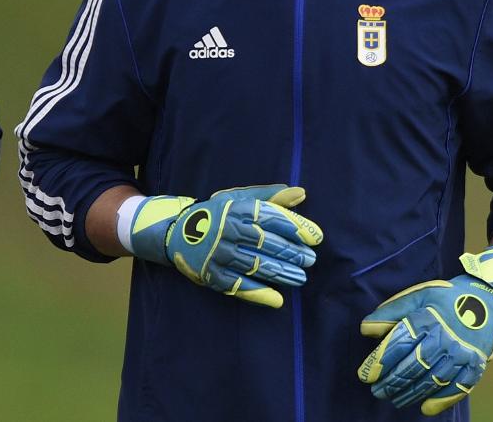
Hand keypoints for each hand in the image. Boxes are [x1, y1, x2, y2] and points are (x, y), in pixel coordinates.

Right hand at [127, 184, 322, 307]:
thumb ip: (270, 197)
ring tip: (300, 277)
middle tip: (310, 260)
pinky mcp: (212, 274)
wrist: (176, 233)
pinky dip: (259, 293)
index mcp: (236, 209)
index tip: (316, 238)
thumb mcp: (237, 200)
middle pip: (267, 243)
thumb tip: (301, 193)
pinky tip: (277, 299)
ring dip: (282, 273)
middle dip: (293, 253)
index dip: (297, 227)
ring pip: (257, 265)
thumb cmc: (216, 214)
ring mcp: (219, 253)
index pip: (273, 217)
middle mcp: (228, 230)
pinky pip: (239, 285)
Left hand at [357, 246, 492, 415]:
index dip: (380, 363)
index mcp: (426, 319)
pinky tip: (426, 408)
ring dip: (411, 393)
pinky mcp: (476, 365)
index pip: (398, 345)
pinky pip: (458, 388)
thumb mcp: (416, 296)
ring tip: (394, 399)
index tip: (365, 376)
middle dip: (392, 382)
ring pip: (432, 380)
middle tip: (377, 391)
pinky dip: (441, 400)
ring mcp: (462, 354)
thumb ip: (390, 312)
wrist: (487, 299)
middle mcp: (444, 339)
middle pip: (413, 366)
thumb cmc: (446, 298)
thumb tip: (366, 330)